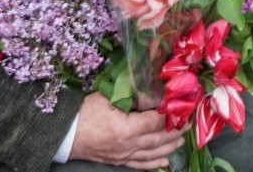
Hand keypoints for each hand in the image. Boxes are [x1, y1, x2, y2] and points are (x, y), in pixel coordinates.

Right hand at [69, 92, 183, 169]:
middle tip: (188, 123)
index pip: (154, 121)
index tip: (180, 107)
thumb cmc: (83, 114)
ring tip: (181, 140)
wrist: (65, 136)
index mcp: (125, 127)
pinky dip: (153, 163)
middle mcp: (127, 145)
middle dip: (175, 131)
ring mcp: (123, 155)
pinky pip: (139, 164)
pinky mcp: (118, 161)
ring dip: (169, 147)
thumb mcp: (105, 98)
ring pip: (152, 154)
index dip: (169, 114)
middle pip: (157, 139)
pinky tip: (164, 161)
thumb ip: (127, 95)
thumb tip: (145, 89)